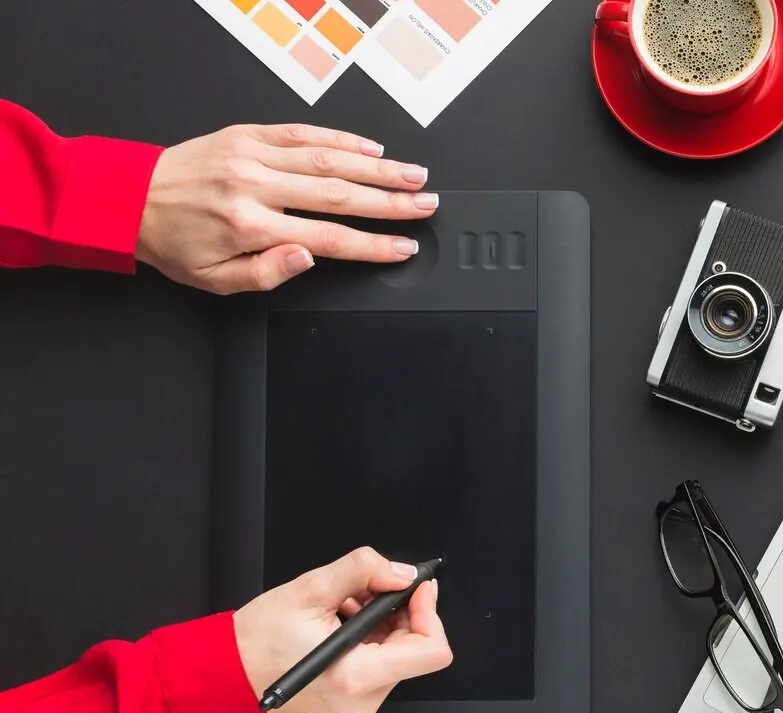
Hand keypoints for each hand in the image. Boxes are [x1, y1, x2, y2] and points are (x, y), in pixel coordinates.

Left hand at [136, 123, 436, 294]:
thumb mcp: (216, 280)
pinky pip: (302, 133)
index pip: (327, 238)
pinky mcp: (248, 134)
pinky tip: (371, 148)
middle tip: (426, 205)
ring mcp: (253, 155)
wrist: (129, 199)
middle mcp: (254, 186)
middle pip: (338, 193)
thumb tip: (308, 258)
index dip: (372, 245)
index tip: (403, 246)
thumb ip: (267, 273)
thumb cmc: (174, 243)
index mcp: (249, 226)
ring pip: (328, 159)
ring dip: (377, 167)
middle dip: (390, 201)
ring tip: (413, 175)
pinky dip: (341, 139)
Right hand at [233, 547, 452, 712]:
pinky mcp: (352, 705)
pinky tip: (339, 625)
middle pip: (414, 649)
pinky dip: (369, 638)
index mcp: (356, 676)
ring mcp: (358, 707)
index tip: (414, 588)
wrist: (225, 674)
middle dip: (396, 612)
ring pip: (398, 654)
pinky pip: (379, 665)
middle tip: (363, 591)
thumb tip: (403, 573)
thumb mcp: (310, 589)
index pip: (431, 651)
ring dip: (380, 623)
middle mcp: (363, 700)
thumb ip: (363, 570)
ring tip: (341, 608)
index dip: (429, 613)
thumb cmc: (257, 639)